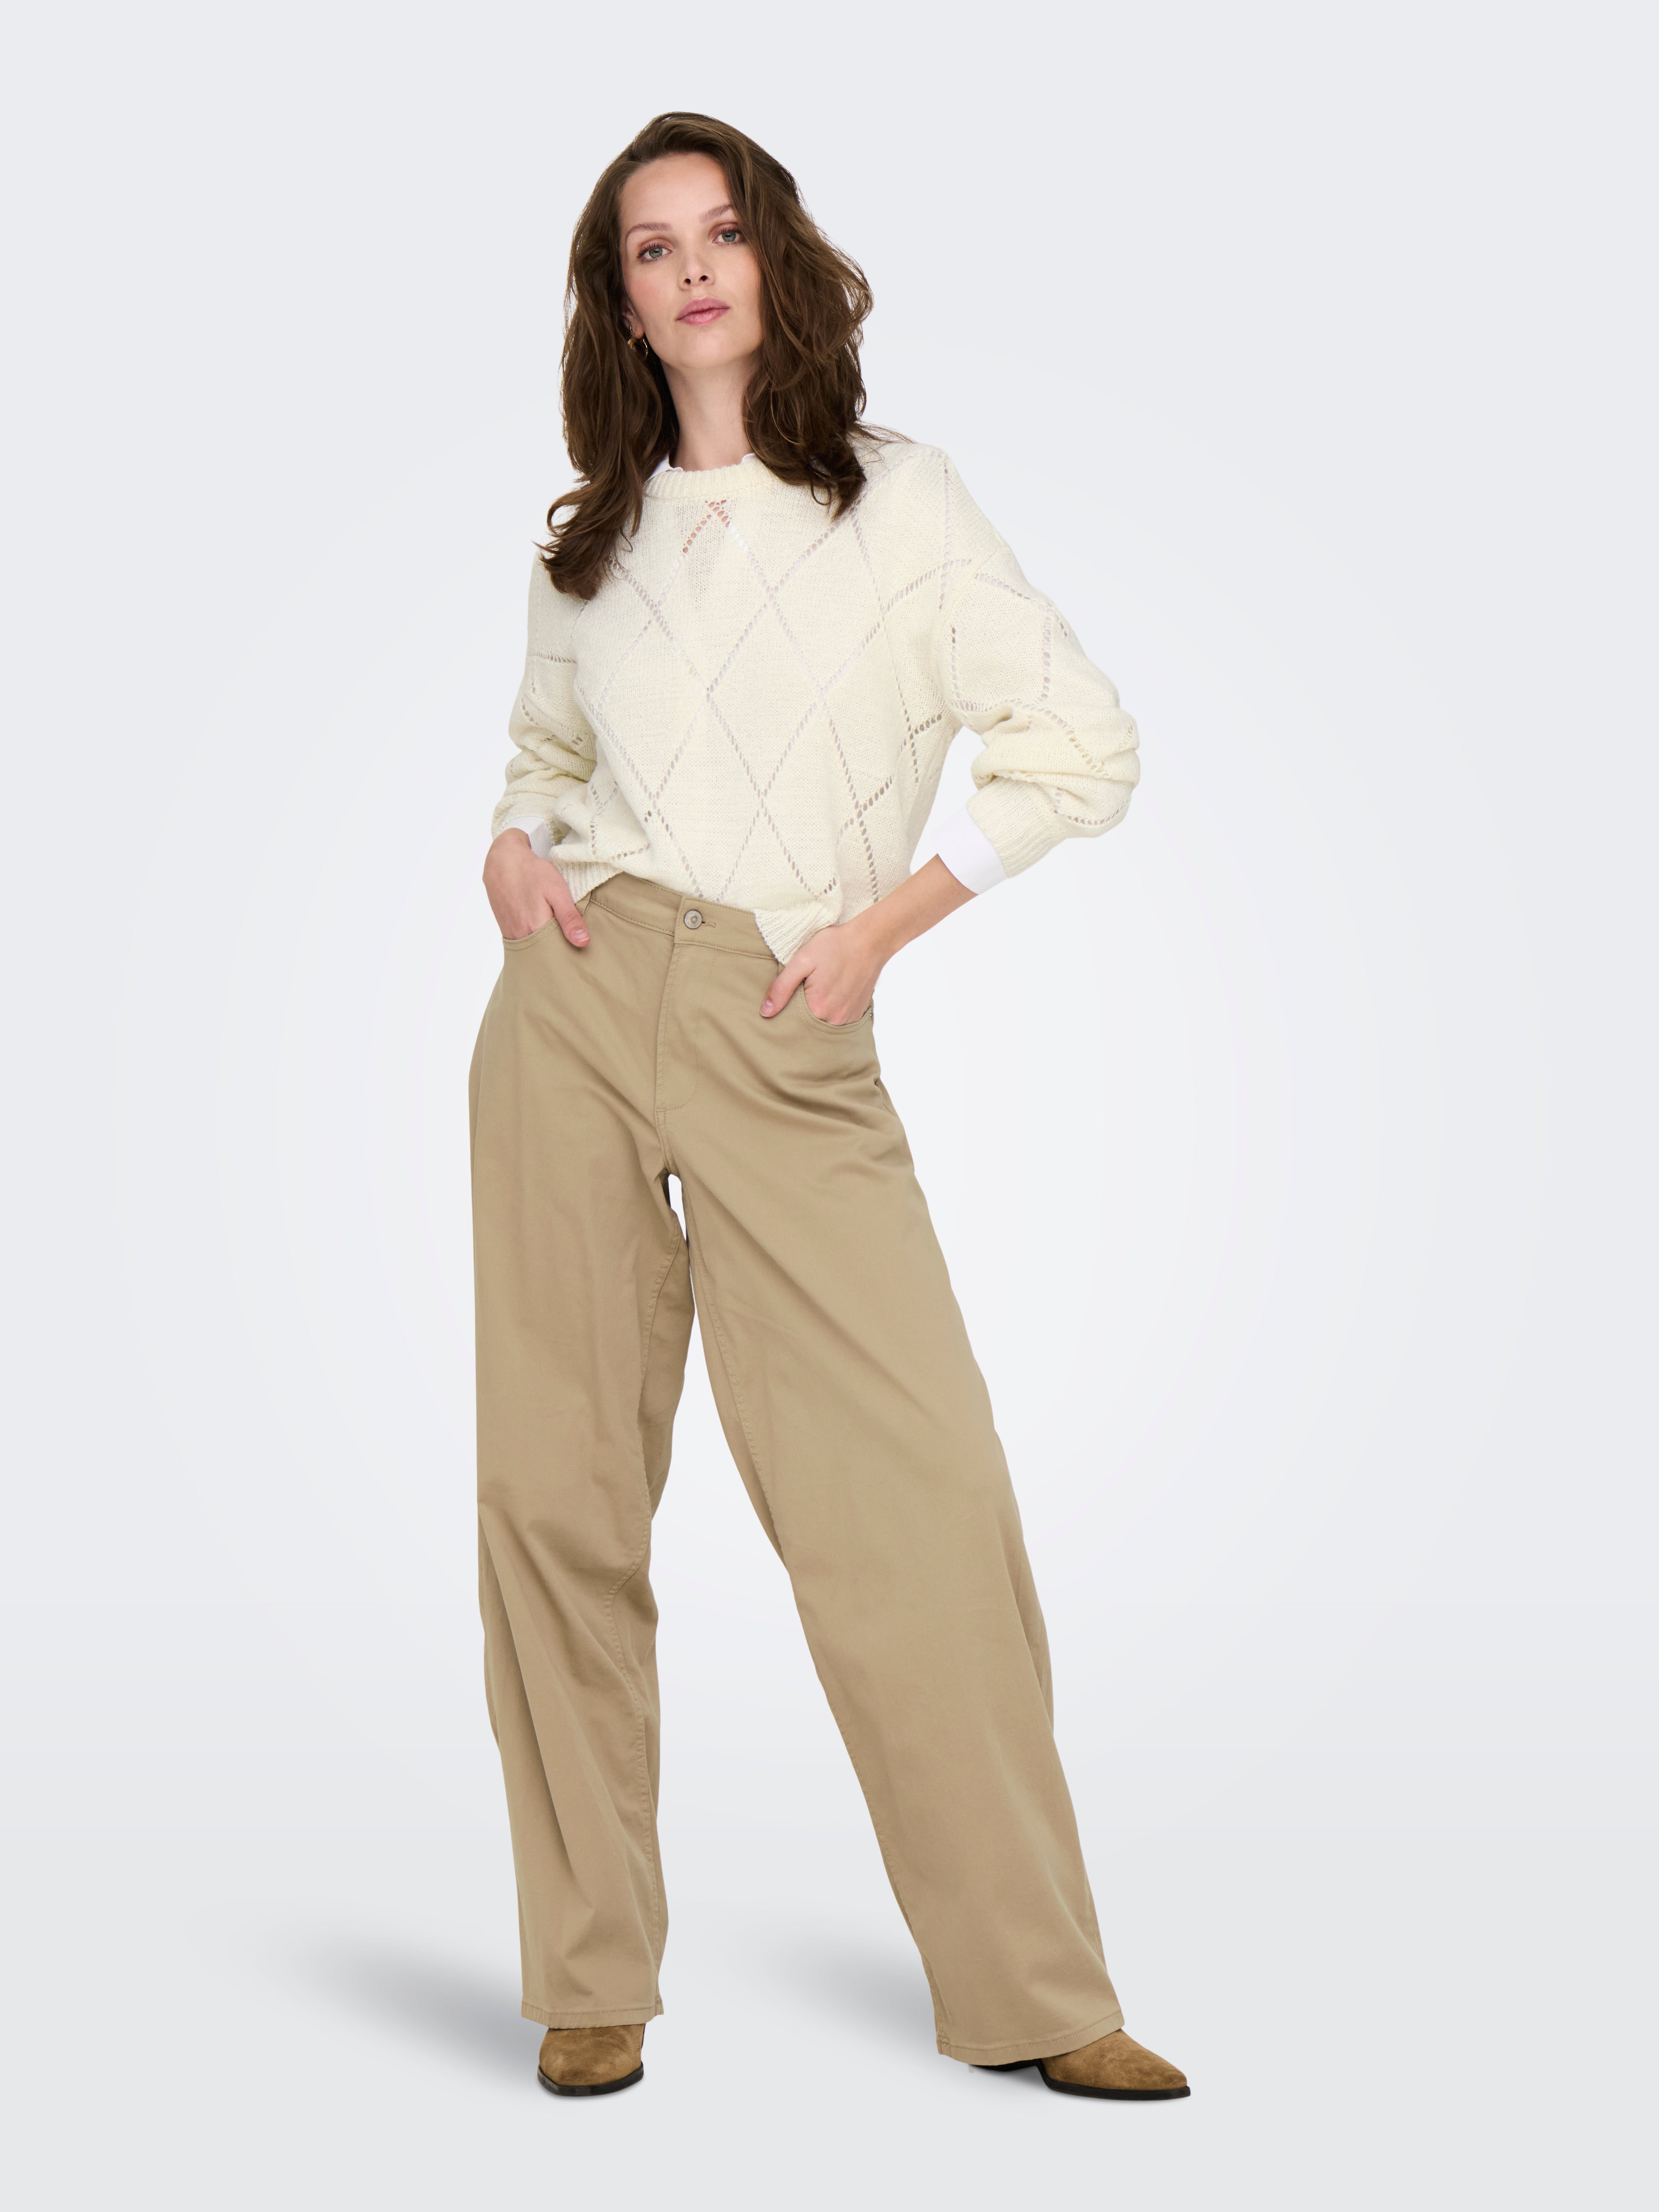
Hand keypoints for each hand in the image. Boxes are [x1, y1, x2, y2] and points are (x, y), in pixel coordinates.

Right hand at [483, 829, 588, 946]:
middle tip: (570, 939)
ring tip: (558, 932)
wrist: (502, 861)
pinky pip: (525, 941)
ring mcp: (511, 934)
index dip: (569, 953)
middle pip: (544, 954)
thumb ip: (569, 918)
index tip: (579, 949)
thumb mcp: (557, 891)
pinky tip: (542, 926)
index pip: (557, 954)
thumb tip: (583, 942)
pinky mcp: (506, 929)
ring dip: (546, 944)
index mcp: (536, 929)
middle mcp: (521, 936)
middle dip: (558, 950)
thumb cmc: (531, 873)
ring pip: (534, 948)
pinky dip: (535, 938)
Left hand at [762, 911, 884, 1024]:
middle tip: (809, 984)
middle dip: (803, 1008)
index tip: (793, 990)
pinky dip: (832, 1009)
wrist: (870, 940)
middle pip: (808, 1022)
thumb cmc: (835, 946)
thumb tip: (765, 1012)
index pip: (792, 1019)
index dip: (788, 1006)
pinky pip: (838, 1019)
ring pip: (823, 1021)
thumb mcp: (802, 960)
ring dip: (819, 1009)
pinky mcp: (857, 1013)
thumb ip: (782, 987)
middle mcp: (835, 1019)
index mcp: (818, 1008)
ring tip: (823, 986)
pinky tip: (833, 991)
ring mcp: (848, 1018)